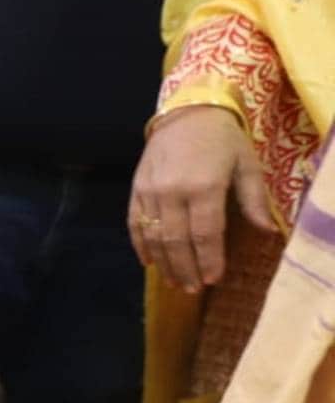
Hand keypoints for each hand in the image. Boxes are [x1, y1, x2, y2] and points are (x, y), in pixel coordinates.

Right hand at [128, 105, 276, 292]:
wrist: (186, 113)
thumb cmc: (223, 140)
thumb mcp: (246, 165)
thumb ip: (253, 200)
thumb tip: (267, 233)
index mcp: (204, 186)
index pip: (205, 234)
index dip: (209, 260)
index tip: (213, 280)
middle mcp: (174, 191)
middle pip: (177, 241)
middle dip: (186, 269)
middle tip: (192, 289)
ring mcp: (151, 191)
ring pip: (155, 236)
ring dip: (164, 263)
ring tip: (174, 282)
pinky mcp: (136, 189)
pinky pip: (135, 223)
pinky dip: (141, 245)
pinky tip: (150, 262)